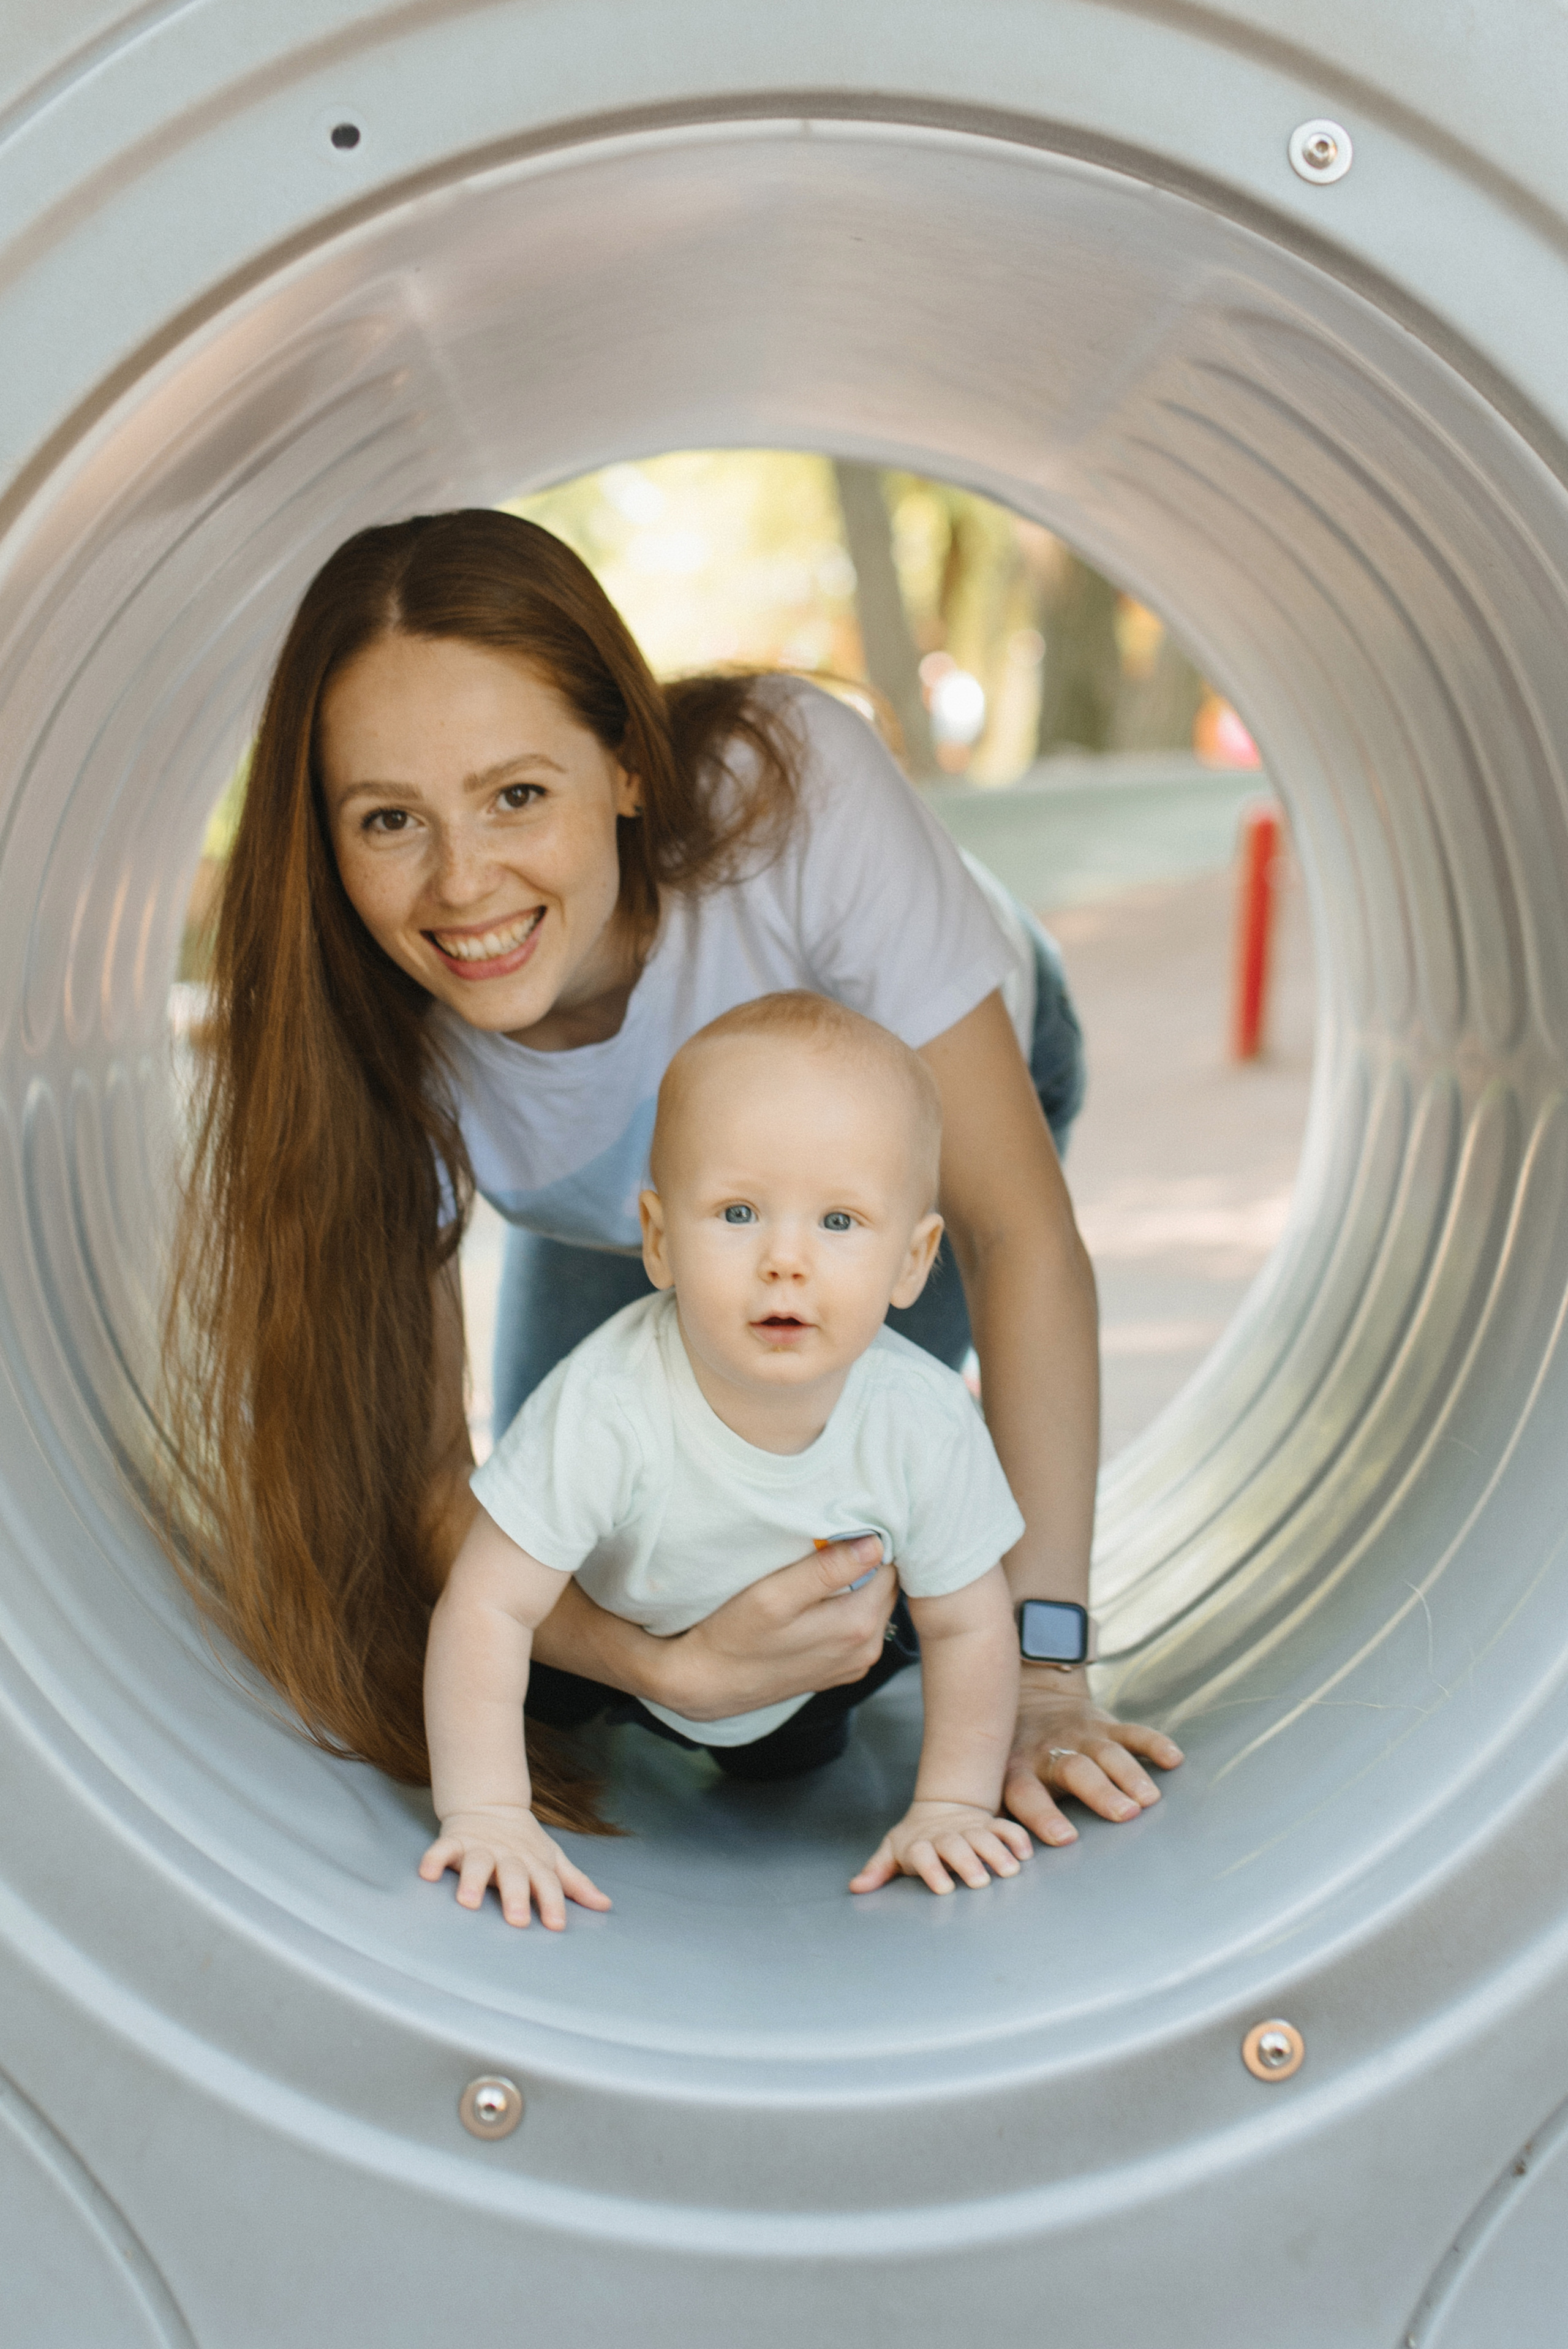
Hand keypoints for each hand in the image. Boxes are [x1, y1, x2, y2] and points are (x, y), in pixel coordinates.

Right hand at [419, 1805, 611, 1930]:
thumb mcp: (552, 1860)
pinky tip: (427, 1873)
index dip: (552, 1903)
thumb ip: (575, 1884)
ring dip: (474, 1880)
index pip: (547, 1884)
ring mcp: (481, 1848)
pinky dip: (434, 1858)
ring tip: (469, 1902)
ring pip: (478, 1863)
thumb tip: (605, 1906)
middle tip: (517, 1920)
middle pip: (514, 1876)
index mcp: (534, 1863)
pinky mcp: (456, 1841)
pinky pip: (443, 1849)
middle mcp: (508, 1857)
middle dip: (516, 1896)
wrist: (491, 1805)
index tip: (557, 1925)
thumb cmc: (525, 1845)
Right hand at [653, 1538, 896, 1721]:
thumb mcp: (774, 1595)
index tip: (839, 1531)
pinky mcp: (841, 1669)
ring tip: (816, 1573)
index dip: (868, 1542)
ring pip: (873, 1606)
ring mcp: (855, 1662)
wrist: (710, 1683)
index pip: (888, 1565)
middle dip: (865, 1564)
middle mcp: (867, 1648)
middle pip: (885, 1586)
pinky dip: (845, 1609)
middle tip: (825, 1548)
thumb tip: (874, 1544)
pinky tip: (814, 1604)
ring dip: (854, 1586)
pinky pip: (858, 1628)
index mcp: (858, 1625)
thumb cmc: (735, 1635)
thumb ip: (826, 1570)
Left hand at [850, 1800, 1032, 1896]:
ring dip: (997, 1852)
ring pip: (983, 1837)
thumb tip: (856, 1887)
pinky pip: (1005, 1828)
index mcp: (920, 1844)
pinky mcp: (988, 1824)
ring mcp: (969, 1829)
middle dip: (967, 1862)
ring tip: (1009, 1870)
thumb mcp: (892, 1850)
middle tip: (979, 1881)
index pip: (923, 1855)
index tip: (943, 1888)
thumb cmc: (915, 1840)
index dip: (932, 1870)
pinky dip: (1016, 1838)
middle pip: (955, 1846)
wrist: (938, 1809)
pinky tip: (1025, 1854)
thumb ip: (878, 1869)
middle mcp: (945, 1836)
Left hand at [1003, 1667, 1182, 1846]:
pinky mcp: (1106, 1725)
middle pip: (1075, 1770)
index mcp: (1020, 1772)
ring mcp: (1081, 1737)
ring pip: (1106, 1753)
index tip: (1065, 1838)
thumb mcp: (999, 1783)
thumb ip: (999, 1818)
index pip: (1028, 1794)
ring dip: (1129, 1774)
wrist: (1032, 1700)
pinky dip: (1153, 1745)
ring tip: (1149, 1798)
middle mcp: (1050, 1752)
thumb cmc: (1016, 1761)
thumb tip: (986, 1863)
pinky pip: (1132, 1732)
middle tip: (1125, 1814)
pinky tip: (1173, 1759)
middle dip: (1100, 1792)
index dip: (1043, 1815)